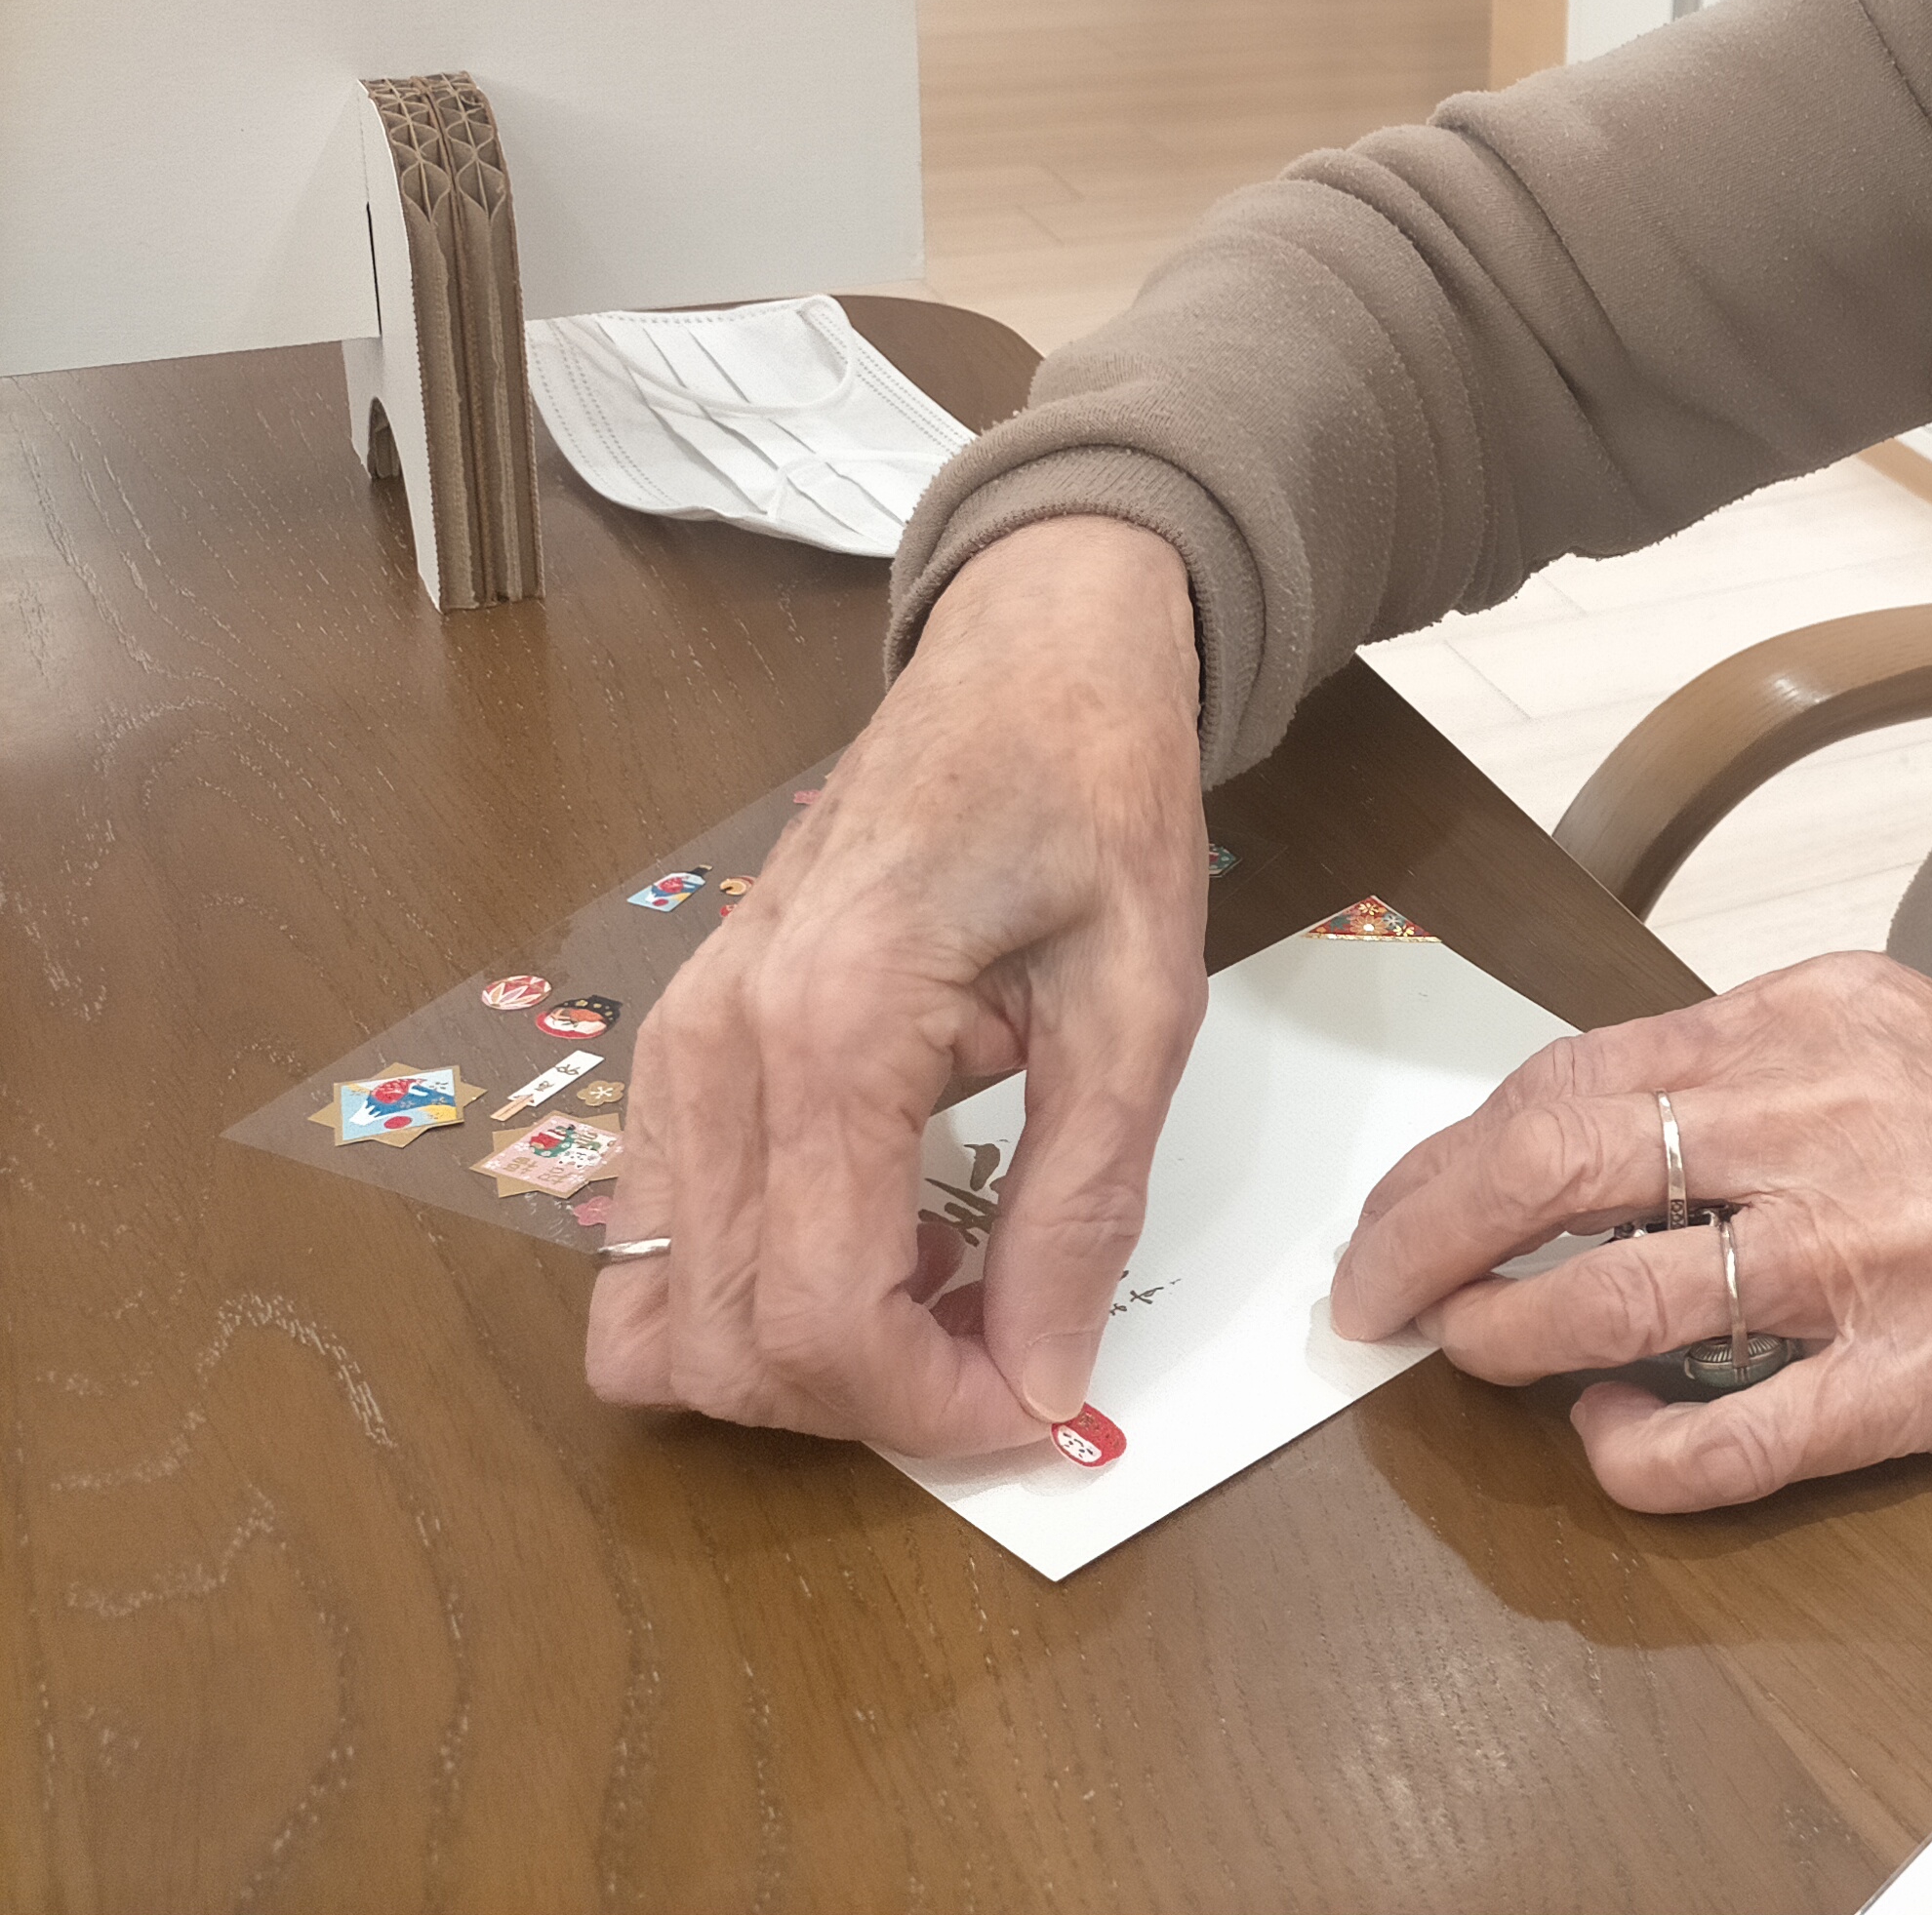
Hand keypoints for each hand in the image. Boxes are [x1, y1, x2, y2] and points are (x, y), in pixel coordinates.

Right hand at [585, 514, 1209, 1451]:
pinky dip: (751, 1294)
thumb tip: (1046, 1378)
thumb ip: (1081, 1204)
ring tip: (948, 1294)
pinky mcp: (676, 1046)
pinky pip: (655, 1238)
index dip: (930, 1408)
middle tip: (1009, 1354)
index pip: (821, 1318)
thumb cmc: (1092, 799)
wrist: (1027, 659)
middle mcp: (714, 1047)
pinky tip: (886, 1241)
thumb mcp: (1140, 1004)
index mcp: (833, 1027)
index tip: (1040, 1404)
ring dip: (801, 1359)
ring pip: (658, 1315)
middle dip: (869, 1400)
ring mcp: (674, 1045)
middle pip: (722, 1343)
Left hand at [1329, 952, 1931, 1513]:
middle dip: (1431, 1237)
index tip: (1402, 1204)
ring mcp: (1871, 1257)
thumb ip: (1753, 1059)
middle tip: (1372, 1294)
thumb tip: (1588, 1118)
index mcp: (1816, 1018)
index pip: (1575, 1074)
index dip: (1457, 1153)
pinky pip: (1728, 1438)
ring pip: (1613, 1298)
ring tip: (1469, 1353)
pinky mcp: (1913, 1383)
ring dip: (1506, 1338)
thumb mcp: (1900, 1029)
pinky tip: (1609, 1435)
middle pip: (1561, 1167)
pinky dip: (1635, 1449)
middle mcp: (1831, 1120)